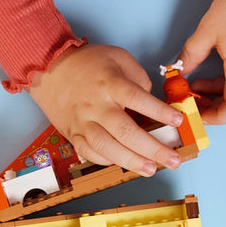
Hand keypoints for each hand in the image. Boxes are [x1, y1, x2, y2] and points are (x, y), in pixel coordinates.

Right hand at [28, 43, 182, 174]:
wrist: (48, 69)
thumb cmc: (86, 63)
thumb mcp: (118, 57)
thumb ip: (138, 78)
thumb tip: (152, 102)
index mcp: (110, 84)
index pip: (138, 99)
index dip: (160, 111)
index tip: (178, 121)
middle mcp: (96, 106)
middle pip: (126, 131)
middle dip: (153, 149)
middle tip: (173, 160)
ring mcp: (82, 122)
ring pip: (107, 147)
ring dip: (131, 161)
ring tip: (151, 169)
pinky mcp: (73, 134)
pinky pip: (90, 153)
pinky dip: (107, 161)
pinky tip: (124, 164)